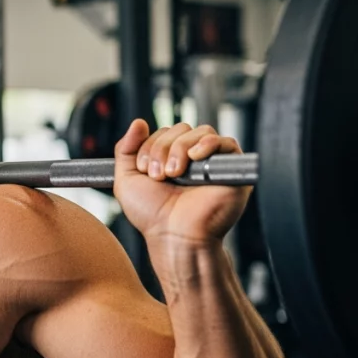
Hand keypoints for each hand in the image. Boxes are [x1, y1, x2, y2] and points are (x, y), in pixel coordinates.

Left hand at [113, 120, 250, 245]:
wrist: (174, 236)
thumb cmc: (152, 215)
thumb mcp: (127, 180)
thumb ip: (126, 149)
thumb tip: (138, 122)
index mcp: (171, 158)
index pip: (163, 132)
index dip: (150, 146)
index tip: (145, 171)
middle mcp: (193, 158)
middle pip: (180, 129)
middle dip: (162, 148)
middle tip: (159, 175)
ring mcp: (213, 162)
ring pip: (200, 132)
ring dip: (181, 148)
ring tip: (174, 174)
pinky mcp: (232, 169)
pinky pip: (227, 142)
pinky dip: (209, 144)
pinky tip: (195, 158)